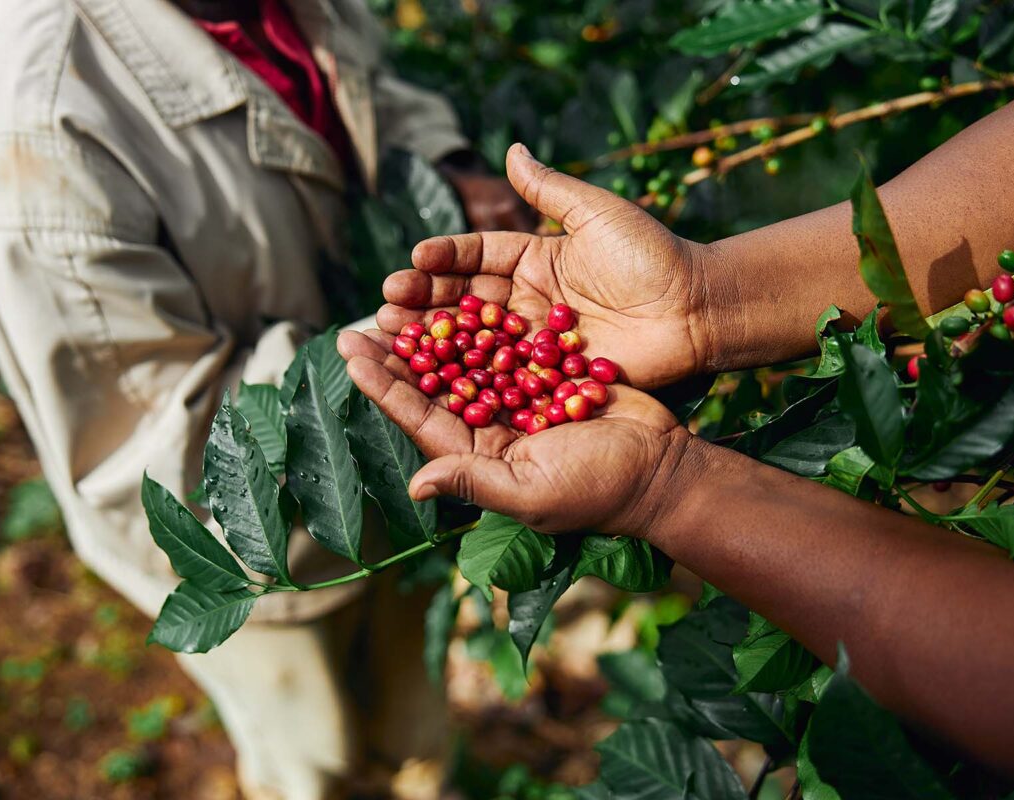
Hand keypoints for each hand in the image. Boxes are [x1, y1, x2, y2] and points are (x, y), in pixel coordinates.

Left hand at [337, 328, 695, 536]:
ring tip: (403, 299)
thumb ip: (474, 482)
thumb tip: (416, 486)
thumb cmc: (598, 490)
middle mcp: (491, 428)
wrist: (662, 467)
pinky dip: (483, 323)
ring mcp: (519, 401)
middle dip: (398, 353)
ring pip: (466, 360)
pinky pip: (507, 346)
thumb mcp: (532, 492)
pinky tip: (460, 294)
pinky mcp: (547, 377)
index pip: (419, 417)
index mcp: (478, 456)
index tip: (351, 350)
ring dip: (435, 332)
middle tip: (365, 317)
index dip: (383, 385)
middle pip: (434, 385)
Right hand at [380, 144, 723, 388]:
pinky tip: (433, 377)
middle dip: (424, 301)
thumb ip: (550, 189)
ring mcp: (537, 342)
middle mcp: (530, 300)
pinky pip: (504, 375)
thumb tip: (512, 148)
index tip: (414, 258)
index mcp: (537, 259)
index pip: (478, 256)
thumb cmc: (652, 255)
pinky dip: (469, 377)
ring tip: (393, 334)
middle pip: (466, 300)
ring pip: (475, 340)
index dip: (445, 258)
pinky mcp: (550, 376)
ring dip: (434, 339)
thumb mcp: (598, 213)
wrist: (696, 309)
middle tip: (387, 303)